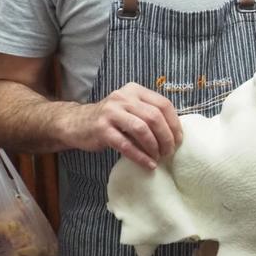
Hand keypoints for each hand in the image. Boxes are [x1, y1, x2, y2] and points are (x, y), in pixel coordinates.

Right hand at [62, 83, 182, 169]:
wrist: (76, 123)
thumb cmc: (111, 119)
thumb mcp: (130, 108)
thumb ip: (149, 113)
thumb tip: (175, 132)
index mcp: (135, 90)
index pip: (163, 104)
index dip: (174, 124)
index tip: (179, 139)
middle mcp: (123, 97)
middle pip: (154, 117)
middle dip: (166, 137)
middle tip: (169, 151)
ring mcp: (111, 112)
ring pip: (142, 130)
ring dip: (154, 147)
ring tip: (158, 157)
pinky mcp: (101, 129)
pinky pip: (126, 145)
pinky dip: (140, 156)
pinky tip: (148, 164)